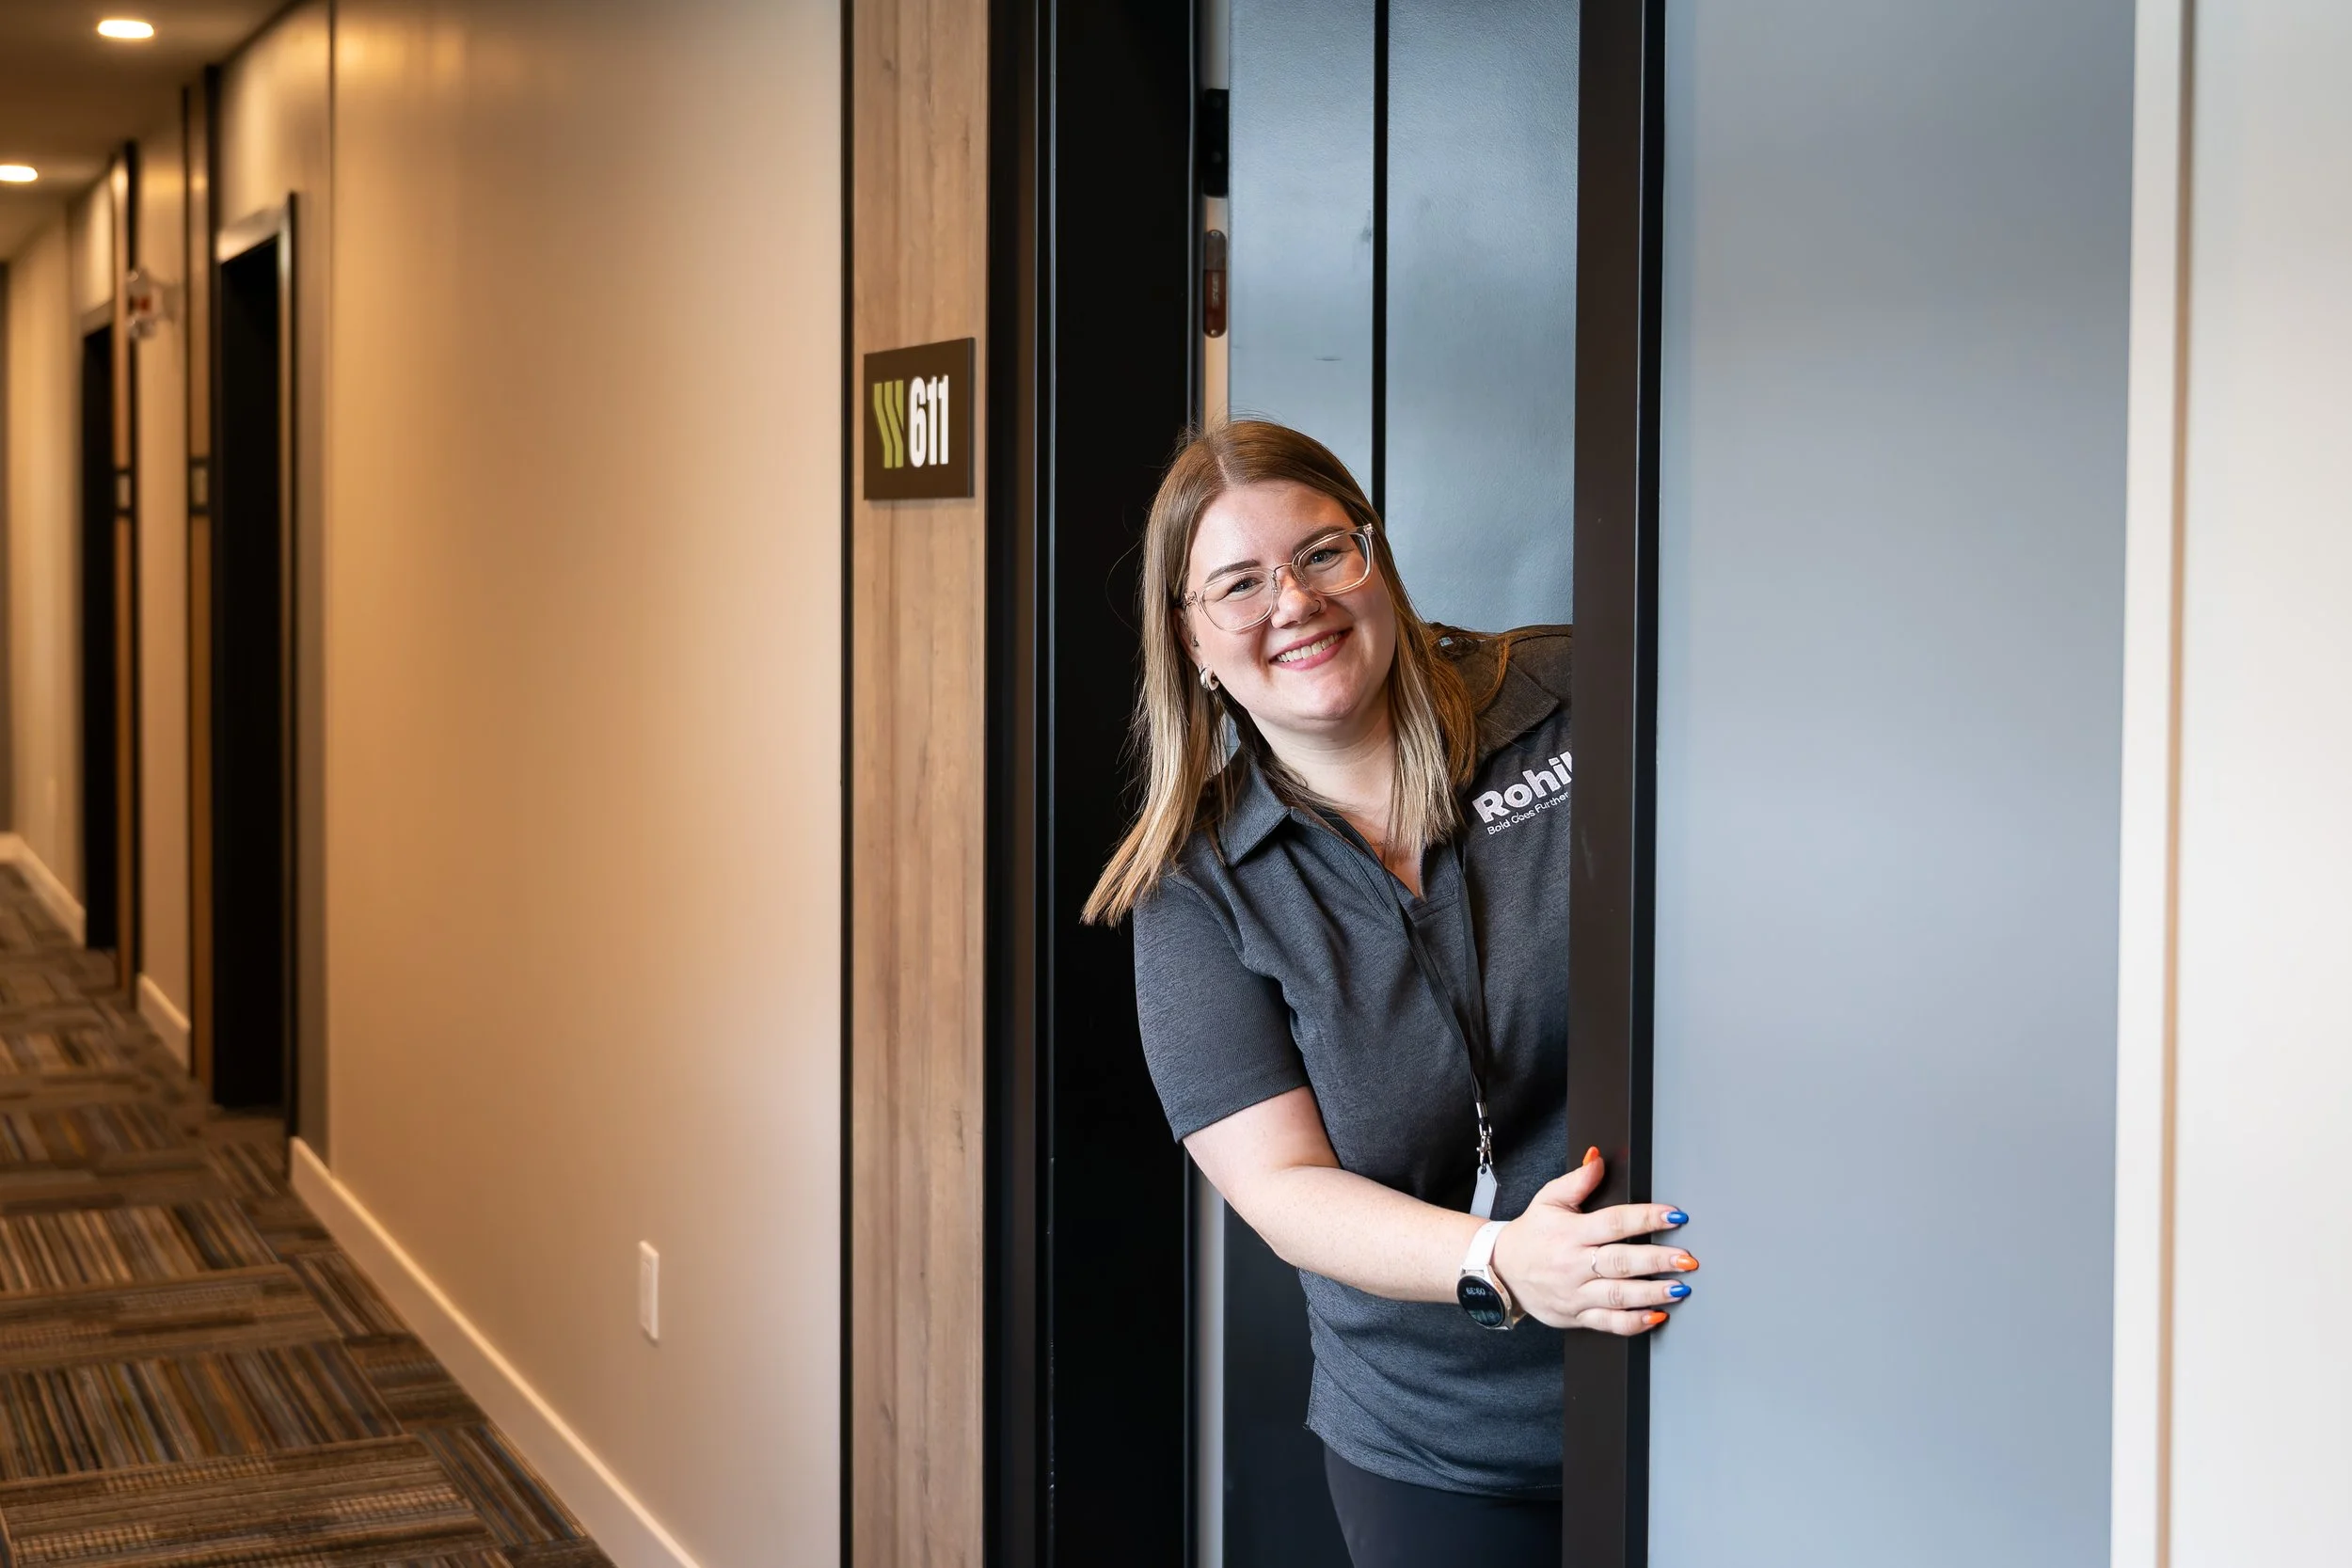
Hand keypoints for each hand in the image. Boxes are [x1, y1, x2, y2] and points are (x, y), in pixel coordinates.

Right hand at [1488, 1149, 1695, 1333]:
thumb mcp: (1548, 1200)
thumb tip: (1599, 1158)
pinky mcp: (1576, 1316)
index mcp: (1571, 1233)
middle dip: (1657, 1261)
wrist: (1500, 1270)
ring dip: (1652, 1294)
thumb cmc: (1531, 1234)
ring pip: (1618, 1296)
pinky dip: (1633, 1322)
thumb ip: (1578, 1180)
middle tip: (1686, 1259)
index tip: (1674, 1216)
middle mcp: (1574, 1264)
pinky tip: (1656, 1316)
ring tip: (1679, 1288)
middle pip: (1620, 1262)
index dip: (1646, 1217)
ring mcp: (1575, 1293)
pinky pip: (1608, 1323)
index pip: (1613, 1223)